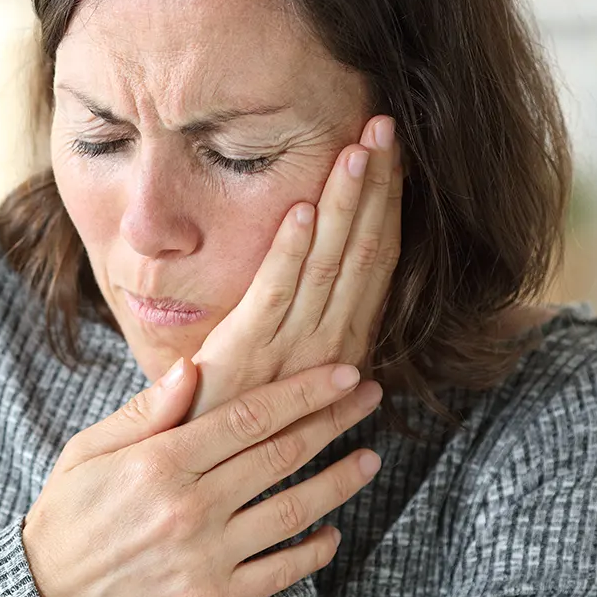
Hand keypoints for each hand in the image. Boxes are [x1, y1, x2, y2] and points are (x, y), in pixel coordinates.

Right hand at [22, 359, 383, 596]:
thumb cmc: (66, 518)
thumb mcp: (87, 452)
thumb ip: (143, 412)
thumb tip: (193, 367)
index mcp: (159, 462)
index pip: (249, 416)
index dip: (303, 392)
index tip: (342, 373)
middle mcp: (189, 506)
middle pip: (280, 454)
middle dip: (333, 421)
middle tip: (370, 399)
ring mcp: (205, 556)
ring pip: (291, 510)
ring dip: (339, 482)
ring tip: (370, 459)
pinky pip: (279, 573)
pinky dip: (312, 552)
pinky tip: (332, 533)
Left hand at [188, 114, 402, 419]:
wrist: (202, 471)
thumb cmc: (238, 416)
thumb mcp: (288, 373)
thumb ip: (315, 342)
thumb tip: (356, 342)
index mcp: (344, 342)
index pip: (376, 260)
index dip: (388, 203)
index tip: (395, 151)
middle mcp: (330, 343)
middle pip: (363, 250)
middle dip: (376, 186)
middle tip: (385, 125)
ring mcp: (290, 348)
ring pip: (328, 263)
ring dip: (344, 204)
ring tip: (357, 149)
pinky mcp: (246, 353)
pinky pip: (274, 292)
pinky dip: (289, 249)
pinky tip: (300, 207)